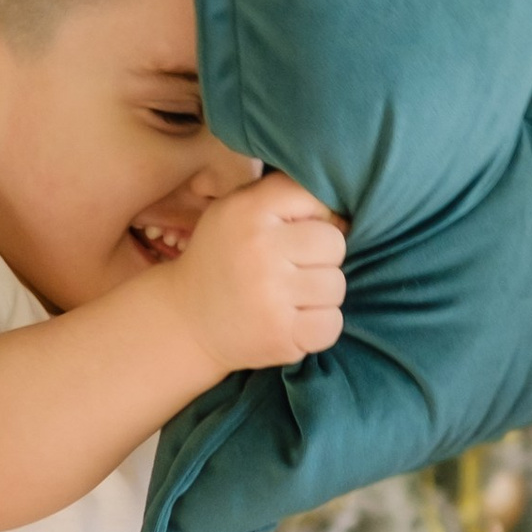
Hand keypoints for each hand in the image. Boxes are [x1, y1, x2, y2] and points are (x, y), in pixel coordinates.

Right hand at [164, 175, 346, 374]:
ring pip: (336, 286)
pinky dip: (319, 325)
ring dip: (321, 294)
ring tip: (290, 296)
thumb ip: (284, 196)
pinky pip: (332, 324)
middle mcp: (259, 249)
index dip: (316, 218)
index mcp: (248, 210)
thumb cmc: (225, 258)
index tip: (297, 234)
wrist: (186, 319)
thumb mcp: (240, 210)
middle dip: (321, 258)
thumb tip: (344, 216)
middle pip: (334, 244)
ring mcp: (270, 295)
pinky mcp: (280, 335)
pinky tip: (293, 320)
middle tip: (293, 270)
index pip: (316, 199)